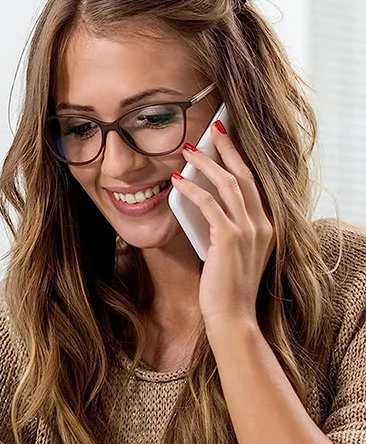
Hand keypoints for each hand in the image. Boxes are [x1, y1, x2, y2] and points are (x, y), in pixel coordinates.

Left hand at [170, 121, 273, 329]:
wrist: (231, 316)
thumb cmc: (226, 288)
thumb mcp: (229, 252)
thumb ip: (223, 228)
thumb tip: (200, 202)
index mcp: (266, 226)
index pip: (254, 183)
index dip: (240, 158)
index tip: (226, 139)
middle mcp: (262, 224)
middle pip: (245, 174)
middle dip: (228, 148)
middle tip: (214, 127)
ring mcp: (248, 231)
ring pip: (228, 184)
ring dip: (206, 164)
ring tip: (187, 150)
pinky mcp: (228, 239)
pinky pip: (209, 205)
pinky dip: (192, 190)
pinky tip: (176, 182)